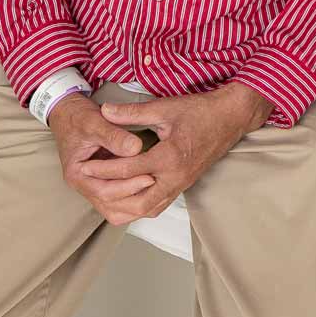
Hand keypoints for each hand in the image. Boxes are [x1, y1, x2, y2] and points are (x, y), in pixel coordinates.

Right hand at [49, 94, 153, 223]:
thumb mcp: (94, 122)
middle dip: (134, 196)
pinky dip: (132, 197)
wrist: (68, 111)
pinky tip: (147, 187)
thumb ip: (114, 136)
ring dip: (134, 201)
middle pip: (110, 205)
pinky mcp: (102, 181)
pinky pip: (118, 200)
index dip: (128, 186)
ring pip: (115, 208)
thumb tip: (135, 148)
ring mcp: (92, 185)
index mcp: (77, 173)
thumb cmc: (77, 117)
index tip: (148, 176)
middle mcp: (83, 184)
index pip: (104, 191)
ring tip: (154, 186)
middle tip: (155, 181)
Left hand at [78, 83, 271, 223]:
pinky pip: (159, 206)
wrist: (230, 118)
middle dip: (111, 196)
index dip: (103, 168)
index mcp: (169, 157)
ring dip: (124, 206)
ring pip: (148, 209)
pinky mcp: (184, 186)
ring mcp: (181, 185)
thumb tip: (105, 110)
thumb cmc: (200, 111)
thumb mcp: (164, 107)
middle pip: (137, 202)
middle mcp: (175, 177)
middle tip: (91, 185)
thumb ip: (132, 112)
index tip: (85, 165)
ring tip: (103, 195)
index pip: (128, 170)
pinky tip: (126, 198)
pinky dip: (139, 206)